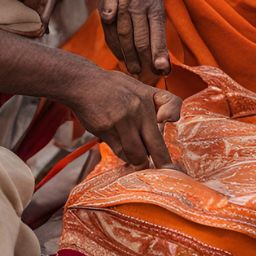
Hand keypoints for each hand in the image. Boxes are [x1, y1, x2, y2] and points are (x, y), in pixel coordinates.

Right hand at [64, 69, 181, 165]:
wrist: (83, 84)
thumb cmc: (115, 88)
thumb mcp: (140, 87)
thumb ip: (157, 104)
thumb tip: (166, 123)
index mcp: (149, 96)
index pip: (172, 106)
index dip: (172, 117)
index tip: (170, 134)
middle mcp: (138, 109)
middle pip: (156, 144)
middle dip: (163, 162)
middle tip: (167, 172)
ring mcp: (122, 121)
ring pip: (137, 154)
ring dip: (141, 162)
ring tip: (142, 164)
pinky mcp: (106, 130)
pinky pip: (121, 152)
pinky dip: (126, 157)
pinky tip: (127, 155)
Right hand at [93, 0, 169, 81]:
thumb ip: (153, 12)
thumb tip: (158, 36)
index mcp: (154, 3)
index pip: (158, 34)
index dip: (159, 54)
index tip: (162, 70)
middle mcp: (139, 4)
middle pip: (141, 39)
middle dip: (143, 60)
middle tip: (144, 76)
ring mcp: (122, 1)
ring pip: (124, 34)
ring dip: (127, 54)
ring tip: (131, 68)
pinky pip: (108, 23)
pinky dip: (112, 39)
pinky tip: (116, 51)